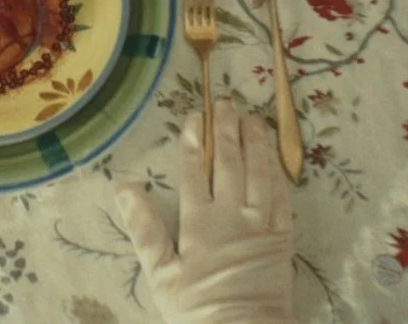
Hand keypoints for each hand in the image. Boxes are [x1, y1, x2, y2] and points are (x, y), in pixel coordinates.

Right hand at [114, 99, 294, 323]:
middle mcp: (233, 214)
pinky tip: (275, 158)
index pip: (195, 169)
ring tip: (254, 119)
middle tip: (227, 104)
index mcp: (199, 220)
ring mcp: (262, 224)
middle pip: (230, 162)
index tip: (193, 116)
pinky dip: (278, 172)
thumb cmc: (195, 307)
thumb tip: (123, 184)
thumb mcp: (159, 272)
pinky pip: (283, 196)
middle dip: (227, 130)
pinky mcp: (284, 237)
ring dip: (257, 143)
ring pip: (261, 173)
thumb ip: (143, 225)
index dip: (194, 140)